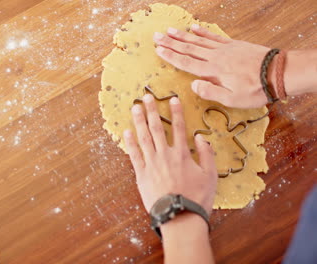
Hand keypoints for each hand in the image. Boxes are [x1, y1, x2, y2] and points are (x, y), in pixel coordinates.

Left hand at [124, 95, 216, 214]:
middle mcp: (165, 155)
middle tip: (147, 97)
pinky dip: (130, 143)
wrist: (180, 216)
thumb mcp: (210, 175)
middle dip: (152, 111)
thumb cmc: (197, 198)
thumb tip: (199, 137)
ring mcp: (152, 164)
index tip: (173, 99)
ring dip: (139, 121)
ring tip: (135, 107)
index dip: (176, 111)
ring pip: (144, 138)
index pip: (179, 127)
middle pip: (157, 128)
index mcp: (182, 154)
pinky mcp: (142, 175)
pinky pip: (134, 156)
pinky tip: (127, 132)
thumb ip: (206, 154)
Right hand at [153, 24, 271, 108]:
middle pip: (188, 48)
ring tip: (169, 31)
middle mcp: (215, 57)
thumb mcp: (232, 99)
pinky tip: (195, 28)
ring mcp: (224, 49)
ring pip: (198, 41)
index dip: (171, 56)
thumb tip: (193, 84)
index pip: (186, 62)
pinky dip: (202, 32)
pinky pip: (213, 37)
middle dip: (171, 43)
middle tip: (156, 37)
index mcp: (212, 71)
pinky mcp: (233, 45)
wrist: (277, 72)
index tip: (158, 50)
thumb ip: (210, 91)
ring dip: (182, 36)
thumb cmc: (255, 90)